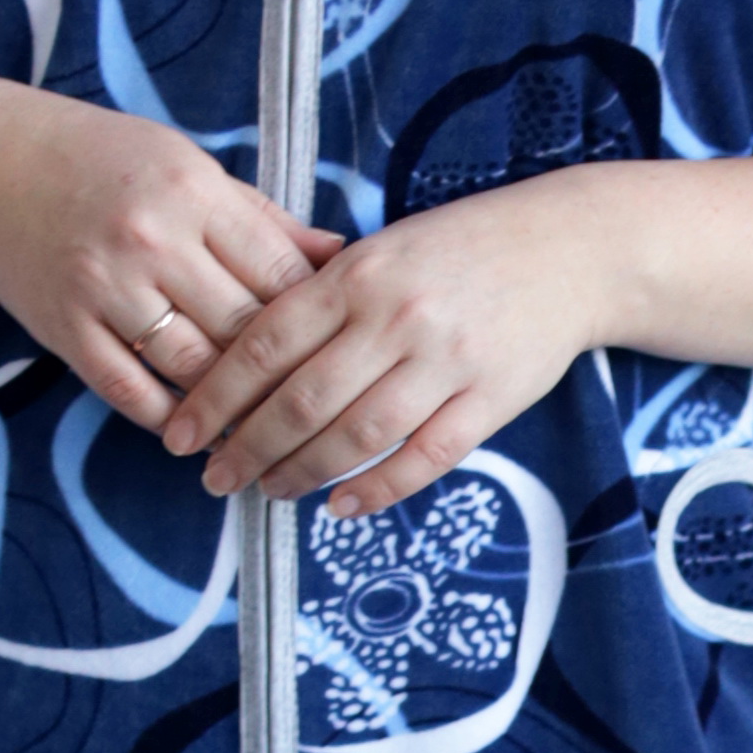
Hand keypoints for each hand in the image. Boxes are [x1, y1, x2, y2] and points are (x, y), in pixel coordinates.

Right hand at [0, 86, 340, 426]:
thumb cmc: (108, 162)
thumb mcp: (192, 169)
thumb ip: (264, 220)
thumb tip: (341, 256)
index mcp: (194, 194)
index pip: (279, 274)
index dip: (315, 319)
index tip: (334, 347)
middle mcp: (152, 241)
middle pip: (242, 328)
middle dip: (281, 372)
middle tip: (310, 404)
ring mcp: (105, 288)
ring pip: (192, 367)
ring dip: (230, 405)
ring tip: (262, 427)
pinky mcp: (65, 327)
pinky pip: (128, 390)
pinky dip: (167, 418)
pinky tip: (193, 429)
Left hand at [160, 174, 606, 518]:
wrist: (569, 251)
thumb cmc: (460, 249)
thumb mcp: (380, 250)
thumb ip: (319, 295)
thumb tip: (243, 358)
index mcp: (358, 275)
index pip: (265, 345)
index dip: (216, 397)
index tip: (183, 432)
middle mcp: (397, 318)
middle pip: (302, 401)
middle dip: (248, 448)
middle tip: (215, 477)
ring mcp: (447, 362)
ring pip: (356, 436)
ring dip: (303, 473)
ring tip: (270, 491)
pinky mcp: (490, 399)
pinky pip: (424, 458)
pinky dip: (378, 488)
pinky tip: (342, 504)